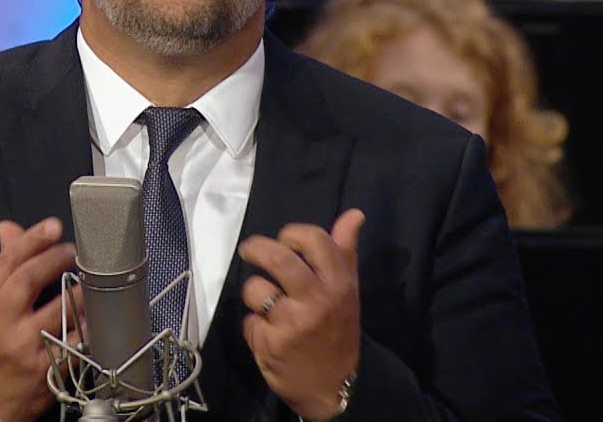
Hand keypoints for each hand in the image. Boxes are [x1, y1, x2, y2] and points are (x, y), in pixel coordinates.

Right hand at [0, 218, 80, 421]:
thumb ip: (4, 265)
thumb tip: (9, 228)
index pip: (7, 262)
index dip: (33, 240)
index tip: (54, 226)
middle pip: (29, 279)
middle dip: (56, 258)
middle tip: (72, 251)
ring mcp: (23, 347)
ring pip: (59, 308)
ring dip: (79, 289)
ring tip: (87, 281)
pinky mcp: (45, 368)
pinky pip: (76, 338)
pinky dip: (88, 322)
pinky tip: (94, 313)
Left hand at [238, 209, 364, 420]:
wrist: (336, 388)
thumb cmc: (339, 331)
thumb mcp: (348, 291)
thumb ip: (345, 251)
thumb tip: (354, 214)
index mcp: (338, 283)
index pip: (313, 239)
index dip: (292, 233)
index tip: (285, 240)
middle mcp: (316, 300)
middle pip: (277, 258)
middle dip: (256, 248)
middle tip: (250, 251)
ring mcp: (292, 323)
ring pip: (255, 289)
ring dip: (254, 292)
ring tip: (264, 301)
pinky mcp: (270, 344)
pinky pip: (249, 320)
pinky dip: (254, 324)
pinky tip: (267, 331)